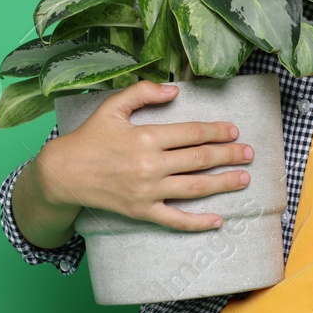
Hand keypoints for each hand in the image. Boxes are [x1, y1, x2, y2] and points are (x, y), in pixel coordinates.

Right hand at [34, 80, 255, 231]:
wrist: (64, 173)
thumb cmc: (89, 137)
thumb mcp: (113, 107)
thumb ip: (143, 92)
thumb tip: (174, 90)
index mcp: (146, 136)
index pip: (192, 133)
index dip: (216, 131)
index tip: (233, 131)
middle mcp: (150, 165)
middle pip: (200, 159)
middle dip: (228, 155)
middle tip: (249, 153)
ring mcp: (148, 191)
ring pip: (195, 188)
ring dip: (223, 183)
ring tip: (243, 178)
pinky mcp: (142, 211)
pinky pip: (176, 220)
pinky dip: (198, 222)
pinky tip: (218, 220)